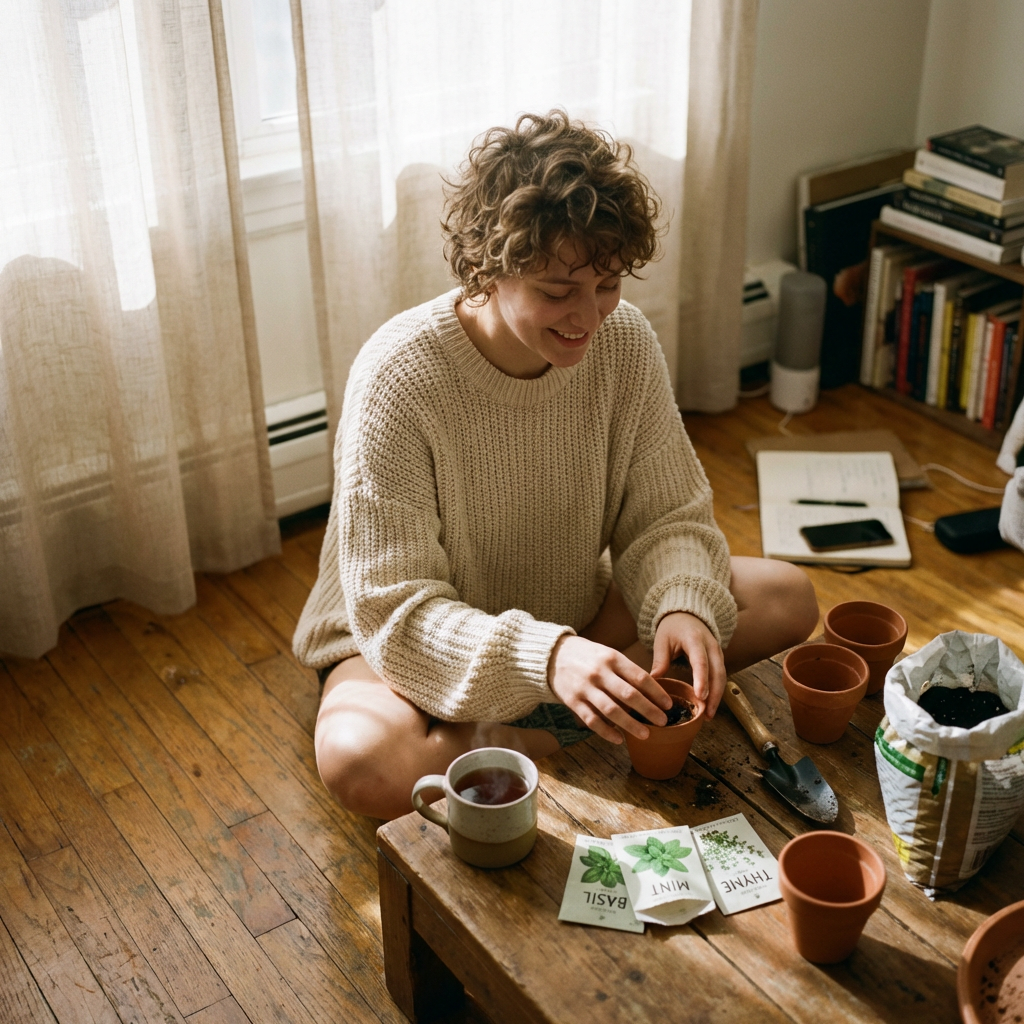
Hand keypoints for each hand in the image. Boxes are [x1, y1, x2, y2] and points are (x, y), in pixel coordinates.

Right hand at [547, 635, 672, 743]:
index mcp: (612, 658)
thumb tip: (653, 692)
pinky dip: (606, 731)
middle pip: (629, 695)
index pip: (640, 677)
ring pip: (611, 710)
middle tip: (663, 721)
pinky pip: (592, 720)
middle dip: (649, 710)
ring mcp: (585, 688)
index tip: (668, 704)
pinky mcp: (573, 701)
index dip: (656, 692)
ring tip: (646, 734)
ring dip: (631, 724)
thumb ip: (627, 671)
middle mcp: (600, 673)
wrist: (554, 654)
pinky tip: (619, 739)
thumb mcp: (609, 654)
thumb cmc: (589, 656)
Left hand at [650, 611, 726, 717]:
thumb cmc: (672, 628)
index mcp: (695, 639)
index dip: (702, 679)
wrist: (687, 614)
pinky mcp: (719, 658)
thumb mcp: (662, 640)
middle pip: (718, 672)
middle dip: (714, 695)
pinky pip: (720, 676)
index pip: (701, 661)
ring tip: (708, 716)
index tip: (700, 696)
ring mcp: (717, 652)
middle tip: (707, 714)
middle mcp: (711, 646)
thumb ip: (660, 659)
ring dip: (717, 696)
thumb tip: (653, 680)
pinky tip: (709, 706)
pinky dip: (717, 691)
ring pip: (722, 677)